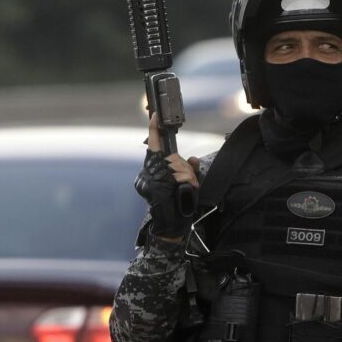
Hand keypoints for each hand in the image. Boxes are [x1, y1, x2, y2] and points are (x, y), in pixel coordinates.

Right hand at [134, 114, 199, 239]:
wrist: (171, 227)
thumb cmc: (179, 205)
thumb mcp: (186, 184)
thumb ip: (188, 170)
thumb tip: (193, 158)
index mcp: (153, 170)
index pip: (153, 147)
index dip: (154, 130)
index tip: (156, 115)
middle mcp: (148, 173)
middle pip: (171, 157)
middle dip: (185, 168)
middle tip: (190, 182)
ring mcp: (149, 180)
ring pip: (175, 165)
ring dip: (187, 177)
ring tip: (188, 189)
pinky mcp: (155, 187)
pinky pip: (176, 175)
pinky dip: (186, 181)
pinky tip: (187, 189)